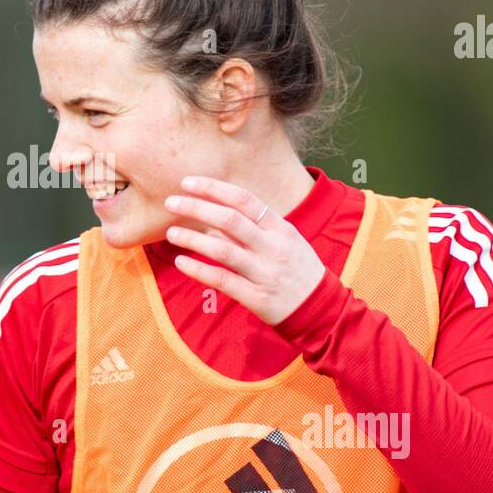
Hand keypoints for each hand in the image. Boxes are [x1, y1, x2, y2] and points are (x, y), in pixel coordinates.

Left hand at [164, 175, 326, 326]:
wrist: (322, 309)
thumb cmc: (297, 270)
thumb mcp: (286, 241)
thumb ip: (255, 228)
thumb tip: (215, 216)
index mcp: (280, 228)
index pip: (243, 199)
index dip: (213, 188)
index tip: (187, 182)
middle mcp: (273, 247)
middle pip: (230, 220)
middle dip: (197, 207)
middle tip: (170, 202)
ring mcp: (266, 273)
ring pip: (223, 250)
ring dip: (193, 239)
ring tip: (171, 233)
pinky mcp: (258, 298)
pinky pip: (223, 281)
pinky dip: (199, 270)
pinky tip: (181, 262)